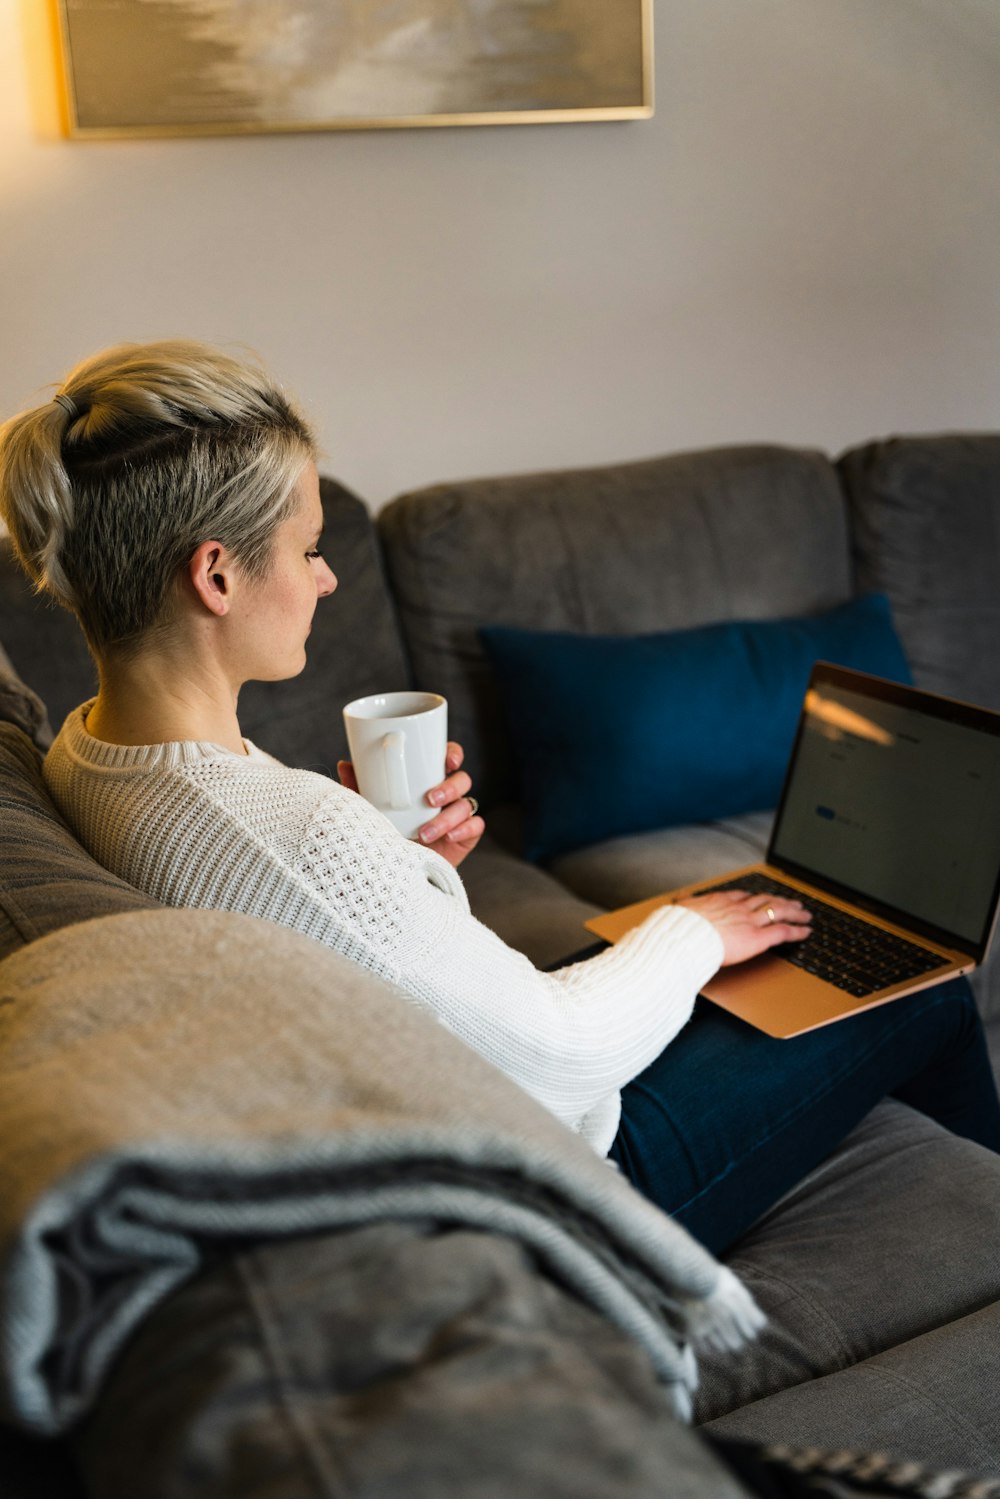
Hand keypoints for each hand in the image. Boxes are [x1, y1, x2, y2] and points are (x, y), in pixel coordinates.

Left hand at [337, 741, 483, 868]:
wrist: (393, 871)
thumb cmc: (384, 833)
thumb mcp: (369, 808)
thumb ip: (359, 787)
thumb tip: (345, 764)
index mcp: (427, 781)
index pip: (448, 758)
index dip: (453, 754)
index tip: (447, 760)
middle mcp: (446, 796)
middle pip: (462, 779)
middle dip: (449, 787)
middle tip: (429, 800)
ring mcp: (457, 815)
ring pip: (467, 804)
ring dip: (448, 817)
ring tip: (425, 832)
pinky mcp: (465, 836)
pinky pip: (476, 826)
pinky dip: (464, 829)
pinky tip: (449, 836)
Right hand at [676, 889, 811, 966]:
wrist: (684, 938)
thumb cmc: (679, 928)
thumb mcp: (681, 910)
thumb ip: (685, 905)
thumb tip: (679, 900)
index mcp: (720, 901)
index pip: (743, 896)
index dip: (755, 898)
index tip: (761, 898)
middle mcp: (738, 908)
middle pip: (765, 900)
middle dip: (780, 900)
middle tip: (792, 902)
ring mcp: (749, 921)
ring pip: (778, 911)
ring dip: (793, 911)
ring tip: (804, 913)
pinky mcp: (758, 937)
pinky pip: (782, 931)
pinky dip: (797, 930)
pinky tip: (806, 931)